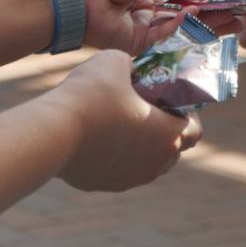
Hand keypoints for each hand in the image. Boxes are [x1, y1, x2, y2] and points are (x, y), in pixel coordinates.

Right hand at [48, 50, 202, 191]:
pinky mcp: (106, 185)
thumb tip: (128, 69)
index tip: (170, 102)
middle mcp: (156, 163)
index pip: (195, 130)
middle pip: (173, 149)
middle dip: (165, 131)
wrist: (51, 132)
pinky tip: (101, 138)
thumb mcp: (116, 61)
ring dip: (143, 147)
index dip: (187, 114)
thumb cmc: (91, 95)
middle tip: (146, 111)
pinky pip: (121, 170)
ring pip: (148, 164)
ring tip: (124, 124)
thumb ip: (131, 65)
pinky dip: (117, 157)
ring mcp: (131, 178)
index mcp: (169, 135)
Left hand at [73, 0, 238, 53]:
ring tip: (236, 19)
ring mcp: (147, 32)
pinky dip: (187, 26)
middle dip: (214, 15)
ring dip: (210, 24)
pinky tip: (201, 15)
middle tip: (240, 12)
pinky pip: (171, 37)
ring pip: (185, 29)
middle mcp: (149, 14)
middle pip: (189, 17)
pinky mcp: (142, 46)